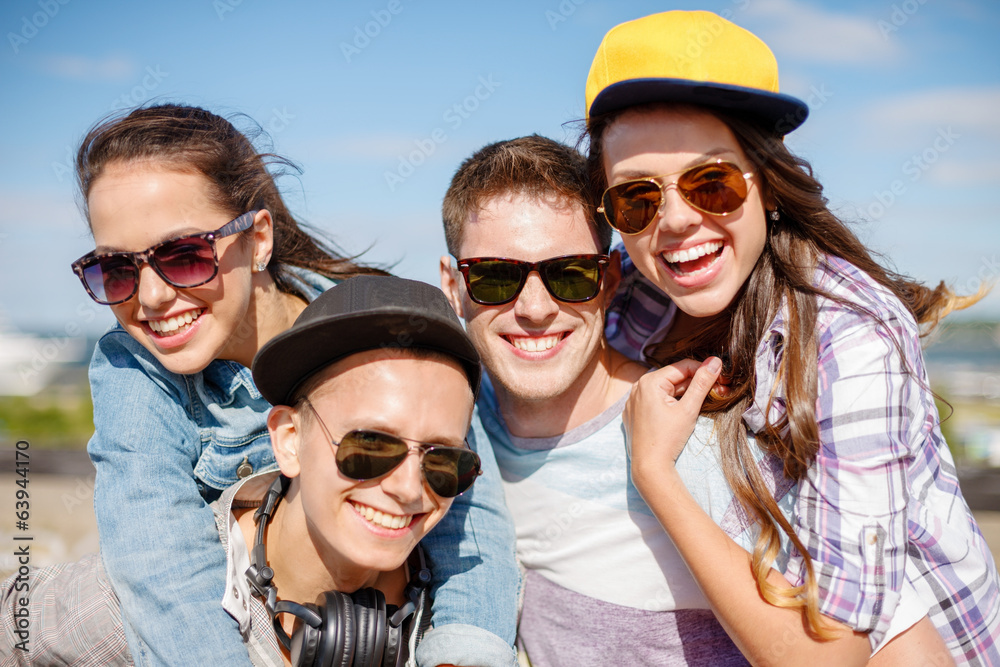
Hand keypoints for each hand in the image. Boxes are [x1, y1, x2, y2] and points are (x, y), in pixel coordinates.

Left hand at [624, 357, 722, 487]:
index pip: (682, 367)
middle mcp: (637, 387)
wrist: (649, 467)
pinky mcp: (634, 414)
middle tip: (717, 392)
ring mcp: (633, 401)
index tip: (721, 379)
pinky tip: (681, 414)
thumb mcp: (688, 409)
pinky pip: (654, 402)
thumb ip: (702, 383)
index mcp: (649, 381)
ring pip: (665, 391)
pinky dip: (669, 404)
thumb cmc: (668, 439)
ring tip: (702, 403)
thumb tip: (715, 361)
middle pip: (673, 379)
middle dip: (695, 384)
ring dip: (683, 394)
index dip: (703, 371)